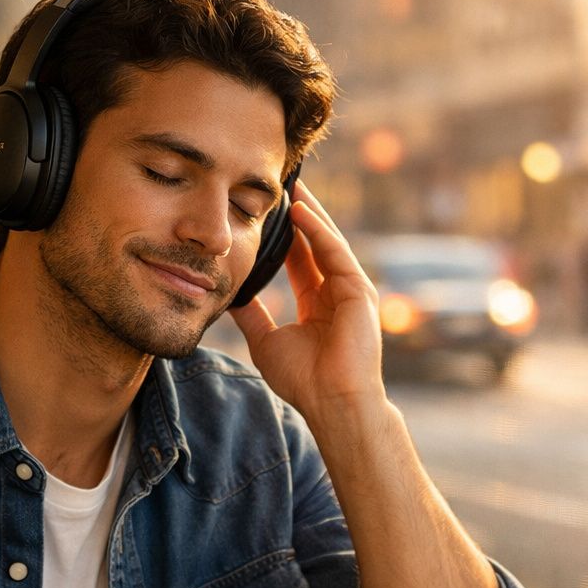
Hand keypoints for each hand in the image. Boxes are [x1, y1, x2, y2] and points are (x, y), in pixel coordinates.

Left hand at [230, 180, 384, 425]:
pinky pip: (335, 252)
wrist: (331, 402)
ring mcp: (350, 290)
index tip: (268, 212)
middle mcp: (335, 292)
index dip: (285, 236)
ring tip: (290, 186)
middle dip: (299, 215)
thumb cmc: (304, 380)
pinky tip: (301, 210)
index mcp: (317, 304)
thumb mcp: (266, 341)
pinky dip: (318, 230)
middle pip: (315, 243)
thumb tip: (230, 296)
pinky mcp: (358, 290)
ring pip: (326, 241)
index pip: (300, 260)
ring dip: (309, 213)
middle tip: (280, 185)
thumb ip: (252, 316)